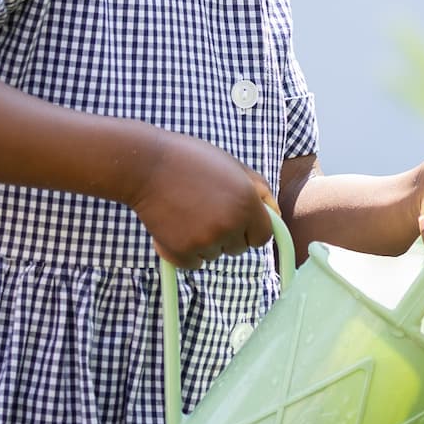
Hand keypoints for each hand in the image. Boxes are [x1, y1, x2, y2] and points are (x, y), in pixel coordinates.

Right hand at [129, 131, 277, 271]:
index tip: (240, 223)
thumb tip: (275, 213)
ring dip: (205, 242)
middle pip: (239, 248)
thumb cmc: (191, 160)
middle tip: (208, 210)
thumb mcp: (232, 165)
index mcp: (247, 204)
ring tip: (188, 213)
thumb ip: (259, 189)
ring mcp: (205, 241)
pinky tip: (176, 227)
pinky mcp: (181, 252)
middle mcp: (230, 225)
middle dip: (229, 235)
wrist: (147, 166)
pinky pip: (193, 263)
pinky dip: (185, 252)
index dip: (252, 229)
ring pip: (215, 255)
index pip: (264, 237)